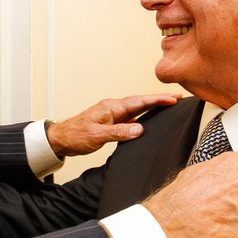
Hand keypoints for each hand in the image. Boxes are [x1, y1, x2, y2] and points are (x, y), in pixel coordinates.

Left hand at [47, 93, 181, 156]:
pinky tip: (148, 121)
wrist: (60, 139)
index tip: (173, 98)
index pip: (139, 102)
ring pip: (136, 109)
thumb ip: (118, 132)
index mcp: (111, 108)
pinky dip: (142, 117)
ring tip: (168, 105)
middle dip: (159, 99)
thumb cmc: (75, 135)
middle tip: (177, 97)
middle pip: (140, 102)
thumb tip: (140, 130)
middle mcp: (113, 108)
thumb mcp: (97, 136)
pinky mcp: (110, 122)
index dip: (157, 100)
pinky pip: (130, 117)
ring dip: (152, 107)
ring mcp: (112, 115)